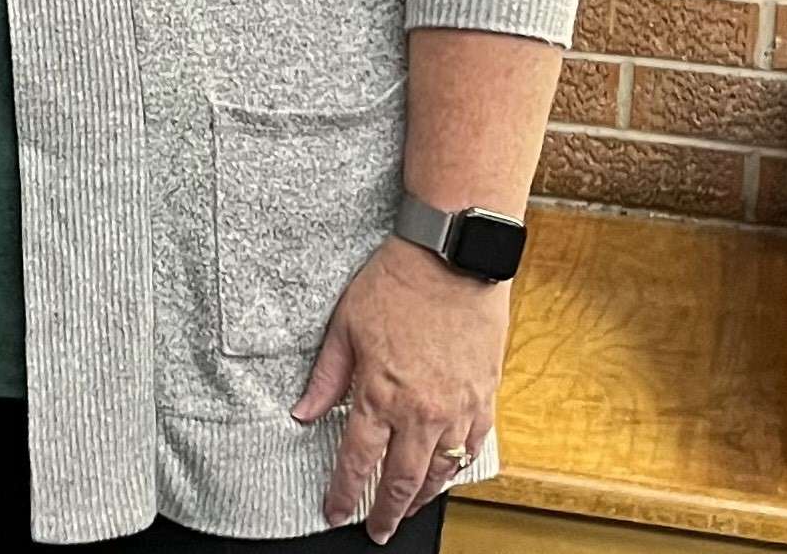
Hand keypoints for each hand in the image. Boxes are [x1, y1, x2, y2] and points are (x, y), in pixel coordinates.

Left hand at [291, 234, 507, 542]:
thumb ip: (326, 376)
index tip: (335, 512)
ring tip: (408, 511)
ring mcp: (455, 408)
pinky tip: (446, 475)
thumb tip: (303, 412)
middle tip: (376, 531)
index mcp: (379, 392)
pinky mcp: (482, 398)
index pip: (357, 460)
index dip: (344, 493)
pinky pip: (471, 448)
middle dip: (385, 513)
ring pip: (439, 473)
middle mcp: (419, 410)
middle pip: (400, 481)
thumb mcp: (345, 325)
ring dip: (421, 498)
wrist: (451, 260)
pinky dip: (456, 469)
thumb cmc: (396, 284)